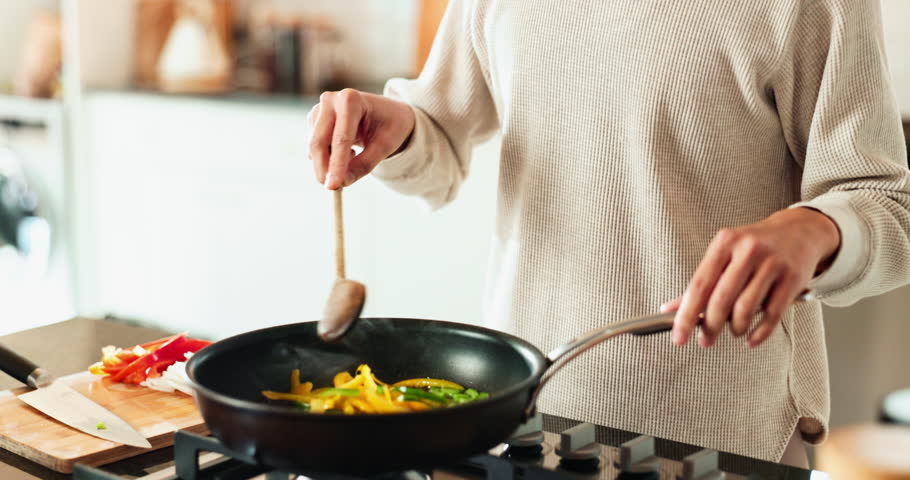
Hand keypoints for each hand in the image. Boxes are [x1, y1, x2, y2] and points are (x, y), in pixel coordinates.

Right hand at [308, 89, 415, 189]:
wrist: (387, 112)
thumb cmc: (390, 125)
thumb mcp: (385, 146)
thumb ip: (364, 164)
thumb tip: (342, 183)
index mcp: (351, 100)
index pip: (341, 138)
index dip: (336, 165)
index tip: (333, 187)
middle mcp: (331, 100)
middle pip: (319, 142)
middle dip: (324, 169)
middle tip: (334, 189)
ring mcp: (319, 109)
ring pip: (314, 146)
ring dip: (328, 163)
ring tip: (355, 155)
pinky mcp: (314, 120)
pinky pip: (314, 147)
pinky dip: (328, 157)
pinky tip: (348, 150)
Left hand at [666, 207, 839, 348]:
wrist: (799, 231)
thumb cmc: (755, 247)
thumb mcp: (724, 255)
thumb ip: (701, 283)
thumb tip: (669, 309)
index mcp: (725, 242)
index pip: (699, 284)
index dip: (686, 315)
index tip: (679, 336)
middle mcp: (748, 250)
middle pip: (722, 298)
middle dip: (710, 326)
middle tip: (705, 340)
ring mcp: (773, 263)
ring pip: (746, 308)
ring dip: (735, 328)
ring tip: (733, 331)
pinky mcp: (793, 278)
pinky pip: (773, 314)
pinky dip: (759, 333)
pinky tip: (751, 338)